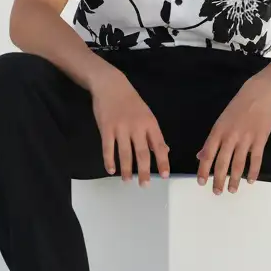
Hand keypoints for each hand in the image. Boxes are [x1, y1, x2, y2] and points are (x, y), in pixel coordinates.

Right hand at [90, 70, 169, 186]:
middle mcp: (137, 126)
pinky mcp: (106, 128)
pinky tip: (111, 170)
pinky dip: (109, 161)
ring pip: (124, 154)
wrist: (111, 85)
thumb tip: (164, 150)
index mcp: (150, 123)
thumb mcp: (147, 114)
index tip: (165, 176)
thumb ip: (153, 134)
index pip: (159, 146)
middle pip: (142, 153)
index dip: (162, 162)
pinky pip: (108, 148)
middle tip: (145, 185)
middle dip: (144, 171)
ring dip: (126, 169)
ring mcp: (120, 127)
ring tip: (128, 180)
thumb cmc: (130, 101)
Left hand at [197, 74, 270, 193]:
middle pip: (222, 163)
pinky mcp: (260, 140)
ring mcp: (246, 139)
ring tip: (232, 190)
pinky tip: (251, 181)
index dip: (204, 170)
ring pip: (238, 164)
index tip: (201, 182)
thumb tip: (201, 156)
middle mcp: (230, 137)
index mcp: (218, 131)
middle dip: (218, 180)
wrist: (257, 94)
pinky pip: (256, 159)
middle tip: (217, 192)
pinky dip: (253, 172)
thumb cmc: (237, 108)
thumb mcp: (220, 121)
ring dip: (235, 179)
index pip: (208, 154)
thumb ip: (211, 140)